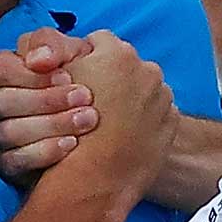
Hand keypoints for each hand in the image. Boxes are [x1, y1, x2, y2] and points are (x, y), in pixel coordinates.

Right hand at [0, 28, 97, 182]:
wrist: (108, 133)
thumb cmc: (87, 85)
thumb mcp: (77, 56)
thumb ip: (53, 44)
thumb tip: (39, 59)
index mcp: (10, 73)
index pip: (1, 68)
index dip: (31, 73)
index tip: (68, 75)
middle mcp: (0, 104)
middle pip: (2, 100)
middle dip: (46, 99)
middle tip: (86, 97)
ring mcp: (1, 136)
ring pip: (8, 131)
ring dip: (51, 124)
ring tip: (88, 120)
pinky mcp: (9, 165)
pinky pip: (13, 161)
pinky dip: (43, 151)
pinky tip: (72, 145)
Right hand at [59, 30, 178, 193]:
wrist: (94, 180)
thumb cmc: (68, 131)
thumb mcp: (50, 85)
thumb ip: (58, 57)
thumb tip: (64, 51)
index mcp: (116, 53)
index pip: (98, 41)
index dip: (83, 60)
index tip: (74, 80)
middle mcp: (146, 68)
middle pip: (124, 64)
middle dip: (111, 78)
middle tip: (91, 102)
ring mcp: (162, 96)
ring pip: (143, 87)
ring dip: (130, 98)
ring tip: (108, 122)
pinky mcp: (171, 121)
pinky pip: (156, 112)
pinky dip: (145, 119)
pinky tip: (126, 135)